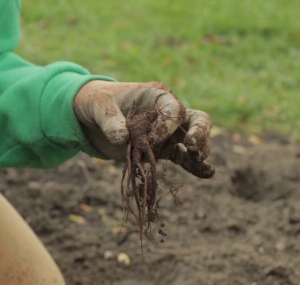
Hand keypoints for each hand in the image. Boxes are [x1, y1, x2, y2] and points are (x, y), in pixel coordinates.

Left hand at [73, 80, 214, 177]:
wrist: (91, 118)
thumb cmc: (97, 103)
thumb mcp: (98, 106)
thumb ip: (110, 120)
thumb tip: (122, 138)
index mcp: (156, 96)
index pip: (173, 109)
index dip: (166, 126)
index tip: (149, 140)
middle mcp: (167, 114)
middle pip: (196, 120)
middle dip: (199, 133)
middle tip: (192, 147)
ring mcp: (167, 133)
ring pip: (193, 140)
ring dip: (200, 151)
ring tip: (200, 163)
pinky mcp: (162, 150)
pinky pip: (183, 157)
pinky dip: (195, 166)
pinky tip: (207, 174)